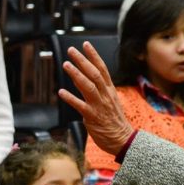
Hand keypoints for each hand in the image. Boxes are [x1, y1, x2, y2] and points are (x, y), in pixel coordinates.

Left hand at [59, 43, 134, 157]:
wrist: (122, 140)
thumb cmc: (114, 121)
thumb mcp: (109, 101)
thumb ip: (97, 90)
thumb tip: (82, 79)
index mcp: (109, 90)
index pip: (102, 68)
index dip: (94, 55)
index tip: (85, 45)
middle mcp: (105, 95)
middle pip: (94, 73)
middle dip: (82, 60)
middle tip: (71, 50)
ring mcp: (99, 106)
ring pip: (88, 86)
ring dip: (76, 74)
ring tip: (66, 65)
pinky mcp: (92, 117)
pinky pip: (80, 106)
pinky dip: (70, 98)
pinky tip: (61, 92)